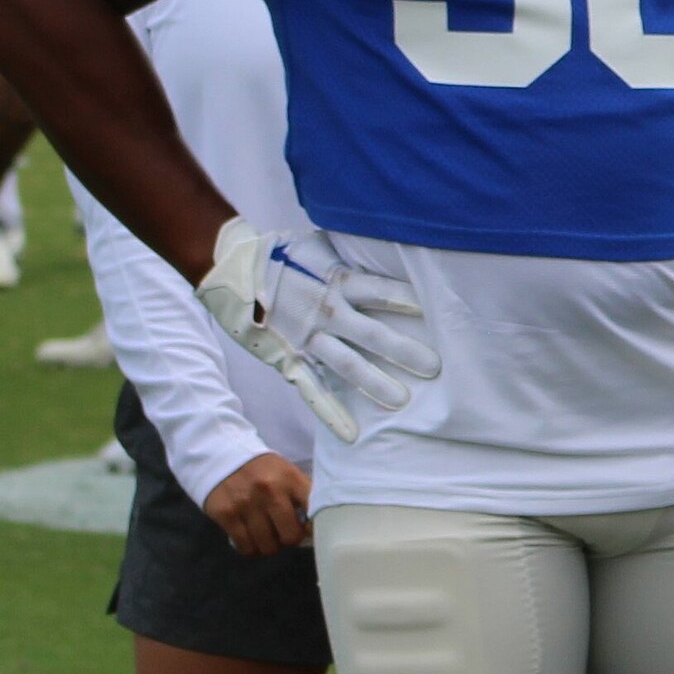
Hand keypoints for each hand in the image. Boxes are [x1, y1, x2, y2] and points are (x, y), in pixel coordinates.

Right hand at [196, 217, 440, 441]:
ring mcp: (308, 338)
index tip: (438, 313)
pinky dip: (331, 413)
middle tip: (435, 368)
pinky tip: (351, 434)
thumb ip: (349, 251)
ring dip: (375, 383)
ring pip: (347, 365)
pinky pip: (313, 389)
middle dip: (404, 351)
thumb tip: (383, 238)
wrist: (235, 268)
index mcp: (337, 280)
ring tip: (402, 402)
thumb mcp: (319, 244)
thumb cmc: (282, 252)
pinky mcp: (289, 358)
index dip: (408, 301)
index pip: (381, 292)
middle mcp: (327, 311)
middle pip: (373, 334)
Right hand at [203, 452, 311, 555]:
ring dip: (269, 546)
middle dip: (288, 539)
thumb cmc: (262, 470)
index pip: (313, 510)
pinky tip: (251, 538)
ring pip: (268, 546)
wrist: (223, 455)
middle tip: (283, 533)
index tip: (308, 531)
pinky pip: (246, 547)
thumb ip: (301, 496)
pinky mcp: (227, 515)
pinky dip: (251, 548)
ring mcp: (247, 503)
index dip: (313, 527)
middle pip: (290, 536)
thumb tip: (313, 529)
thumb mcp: (285, 473)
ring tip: (266, 535)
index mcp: (290, 478)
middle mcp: (270, 490)